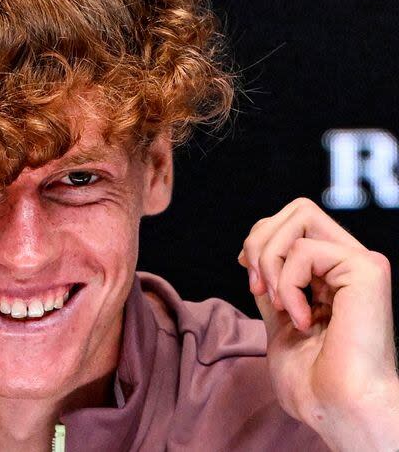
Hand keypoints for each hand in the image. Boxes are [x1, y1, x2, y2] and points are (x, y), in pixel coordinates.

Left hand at [238, 197, 398, 449]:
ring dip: (271, 263)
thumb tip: (251, 253)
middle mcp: (349, 263)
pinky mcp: (366, 269)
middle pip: (295, 209)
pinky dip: (288, 284)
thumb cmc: (312, 380)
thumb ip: (272, 285)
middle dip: (261, 243)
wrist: (336, 408)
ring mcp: (360, 263)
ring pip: (298, 218)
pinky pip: (304, 249)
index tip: (251, 281)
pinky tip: (303, 319)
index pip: (290, 223)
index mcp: (332, 275)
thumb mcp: (278, 320)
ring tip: (282, 306)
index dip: (260, 241)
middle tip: (258, 287)